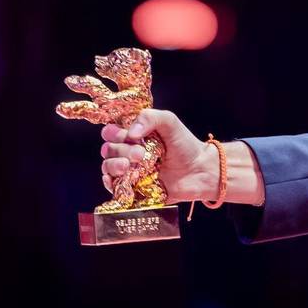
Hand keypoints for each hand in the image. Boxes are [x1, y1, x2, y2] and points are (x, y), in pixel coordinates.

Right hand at [99, 108, 218, 203]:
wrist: (200, 171)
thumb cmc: (186, 145)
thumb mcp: (170, 122)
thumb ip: (149, 117)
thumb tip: (130, 134)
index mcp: (135, 136)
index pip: (111, 132)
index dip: (113, 133)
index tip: (126, 136)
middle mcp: (129, 152)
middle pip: (109, 150)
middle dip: (120, 150)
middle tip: (140, 154)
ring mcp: (130, 171)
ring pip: (107, 167)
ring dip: (113, 165)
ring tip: (129, 166)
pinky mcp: (134, 189)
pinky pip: (113, 188)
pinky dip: (109, 183)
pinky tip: (114, 180)